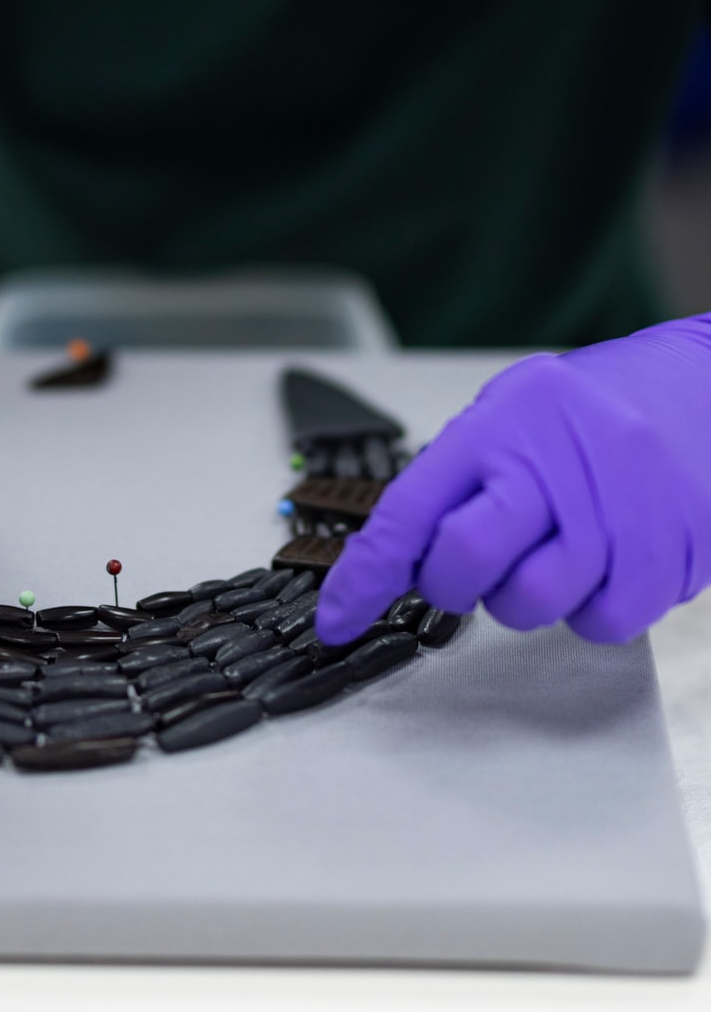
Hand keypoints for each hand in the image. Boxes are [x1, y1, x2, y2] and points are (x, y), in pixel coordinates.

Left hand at [316, 318, 710, 646]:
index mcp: (502, 422)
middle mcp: (553, 462)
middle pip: (465, 563)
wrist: (708, 389)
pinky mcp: (662, 555)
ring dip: (527, 596)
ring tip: (554, 551)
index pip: (410, 510)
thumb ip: (463, 471)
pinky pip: (601, 622)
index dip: (364, 576)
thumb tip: (400, 548)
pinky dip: (593, 608)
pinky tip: (604, 563)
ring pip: (532, 604)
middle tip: (470, 569)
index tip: (337, 617)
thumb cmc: (601, 406)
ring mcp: (612, 511)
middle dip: (452, 584)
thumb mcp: (518, 406)